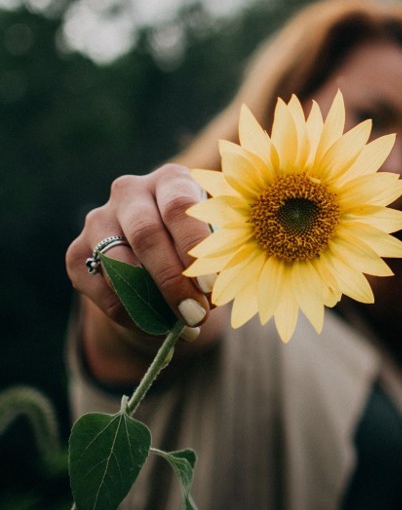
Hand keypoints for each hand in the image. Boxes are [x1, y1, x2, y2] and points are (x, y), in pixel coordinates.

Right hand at [66, 164, 216, 364]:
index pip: (179, 206)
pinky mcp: (77, 252)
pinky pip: (101, 289)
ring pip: (118, 263)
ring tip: (181, 326)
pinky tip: (158, 328)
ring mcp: (98, 220)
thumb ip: (215, 260)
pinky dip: (131, 315)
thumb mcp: (216, 242)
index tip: (209, 285)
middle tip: (196, 314)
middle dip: (172, 280)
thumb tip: (209, 296)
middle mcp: (130, 192)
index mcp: (171, 180)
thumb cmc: (201, 244)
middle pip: (146, 234)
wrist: (160, 254)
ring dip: (151, 301)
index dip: (194, 246)